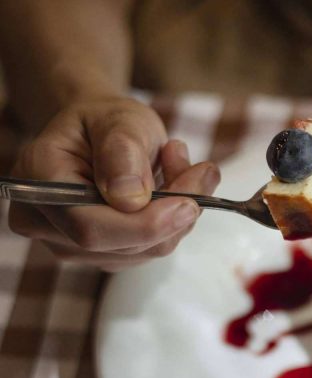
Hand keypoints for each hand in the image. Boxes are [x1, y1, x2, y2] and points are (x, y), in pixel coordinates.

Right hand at [8, 97, 220, 271]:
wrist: (102, 133)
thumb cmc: (107, 122)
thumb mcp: (119, 119)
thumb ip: (123, 153)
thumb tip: (131, 199)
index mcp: (39, 181)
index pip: (90, 227)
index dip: (145, 224)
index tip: (189, 203)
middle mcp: (46, 222)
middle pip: (122, 246)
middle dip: (173, 214)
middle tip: (203, 170)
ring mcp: (72, 245)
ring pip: (146, 250)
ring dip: (179, 213)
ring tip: (180, 163)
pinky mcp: (104, 254)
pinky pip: (153, 249)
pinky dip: (175, 220)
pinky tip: (174, 186)